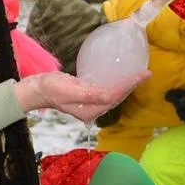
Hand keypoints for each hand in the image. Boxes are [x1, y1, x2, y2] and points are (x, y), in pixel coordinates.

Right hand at [16, 70, 148, 123]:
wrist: (38, 89)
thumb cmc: (51, 88)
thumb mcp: (70, 90)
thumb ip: (90, 94)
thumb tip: (109, 96)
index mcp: (90, 111)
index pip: (114, 97)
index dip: (129, 86)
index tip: (141, 75)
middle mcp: (93, 110)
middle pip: (117, 97)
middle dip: (132, 86)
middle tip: (146, 73)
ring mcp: (91, 104)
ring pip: (114, 94)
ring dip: (127, 85)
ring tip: (140, 75)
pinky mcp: (89, 96)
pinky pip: (107, 90)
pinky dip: (117, 84)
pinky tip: (122, 76)